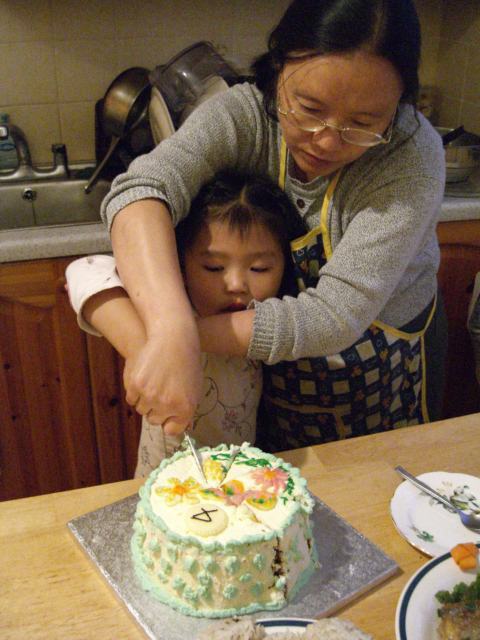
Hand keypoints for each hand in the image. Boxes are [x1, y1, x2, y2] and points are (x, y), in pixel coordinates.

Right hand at [123, 321, 202, 435]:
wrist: (173, 339)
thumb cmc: (187, 363)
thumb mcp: (194, 388)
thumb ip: (186, 409)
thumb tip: (182, 426)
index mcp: (185, 408)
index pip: (172, 430)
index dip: (169, 421)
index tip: (168, 414)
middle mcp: (167, 405)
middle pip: (154, 420)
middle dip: (156, 410)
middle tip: (160, 393)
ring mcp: (150, 395)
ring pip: (141, 409)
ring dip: (145, 400)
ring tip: (153, 383)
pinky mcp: (136, 385)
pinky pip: (131, 398)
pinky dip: (135, 392)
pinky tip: (144, 378)